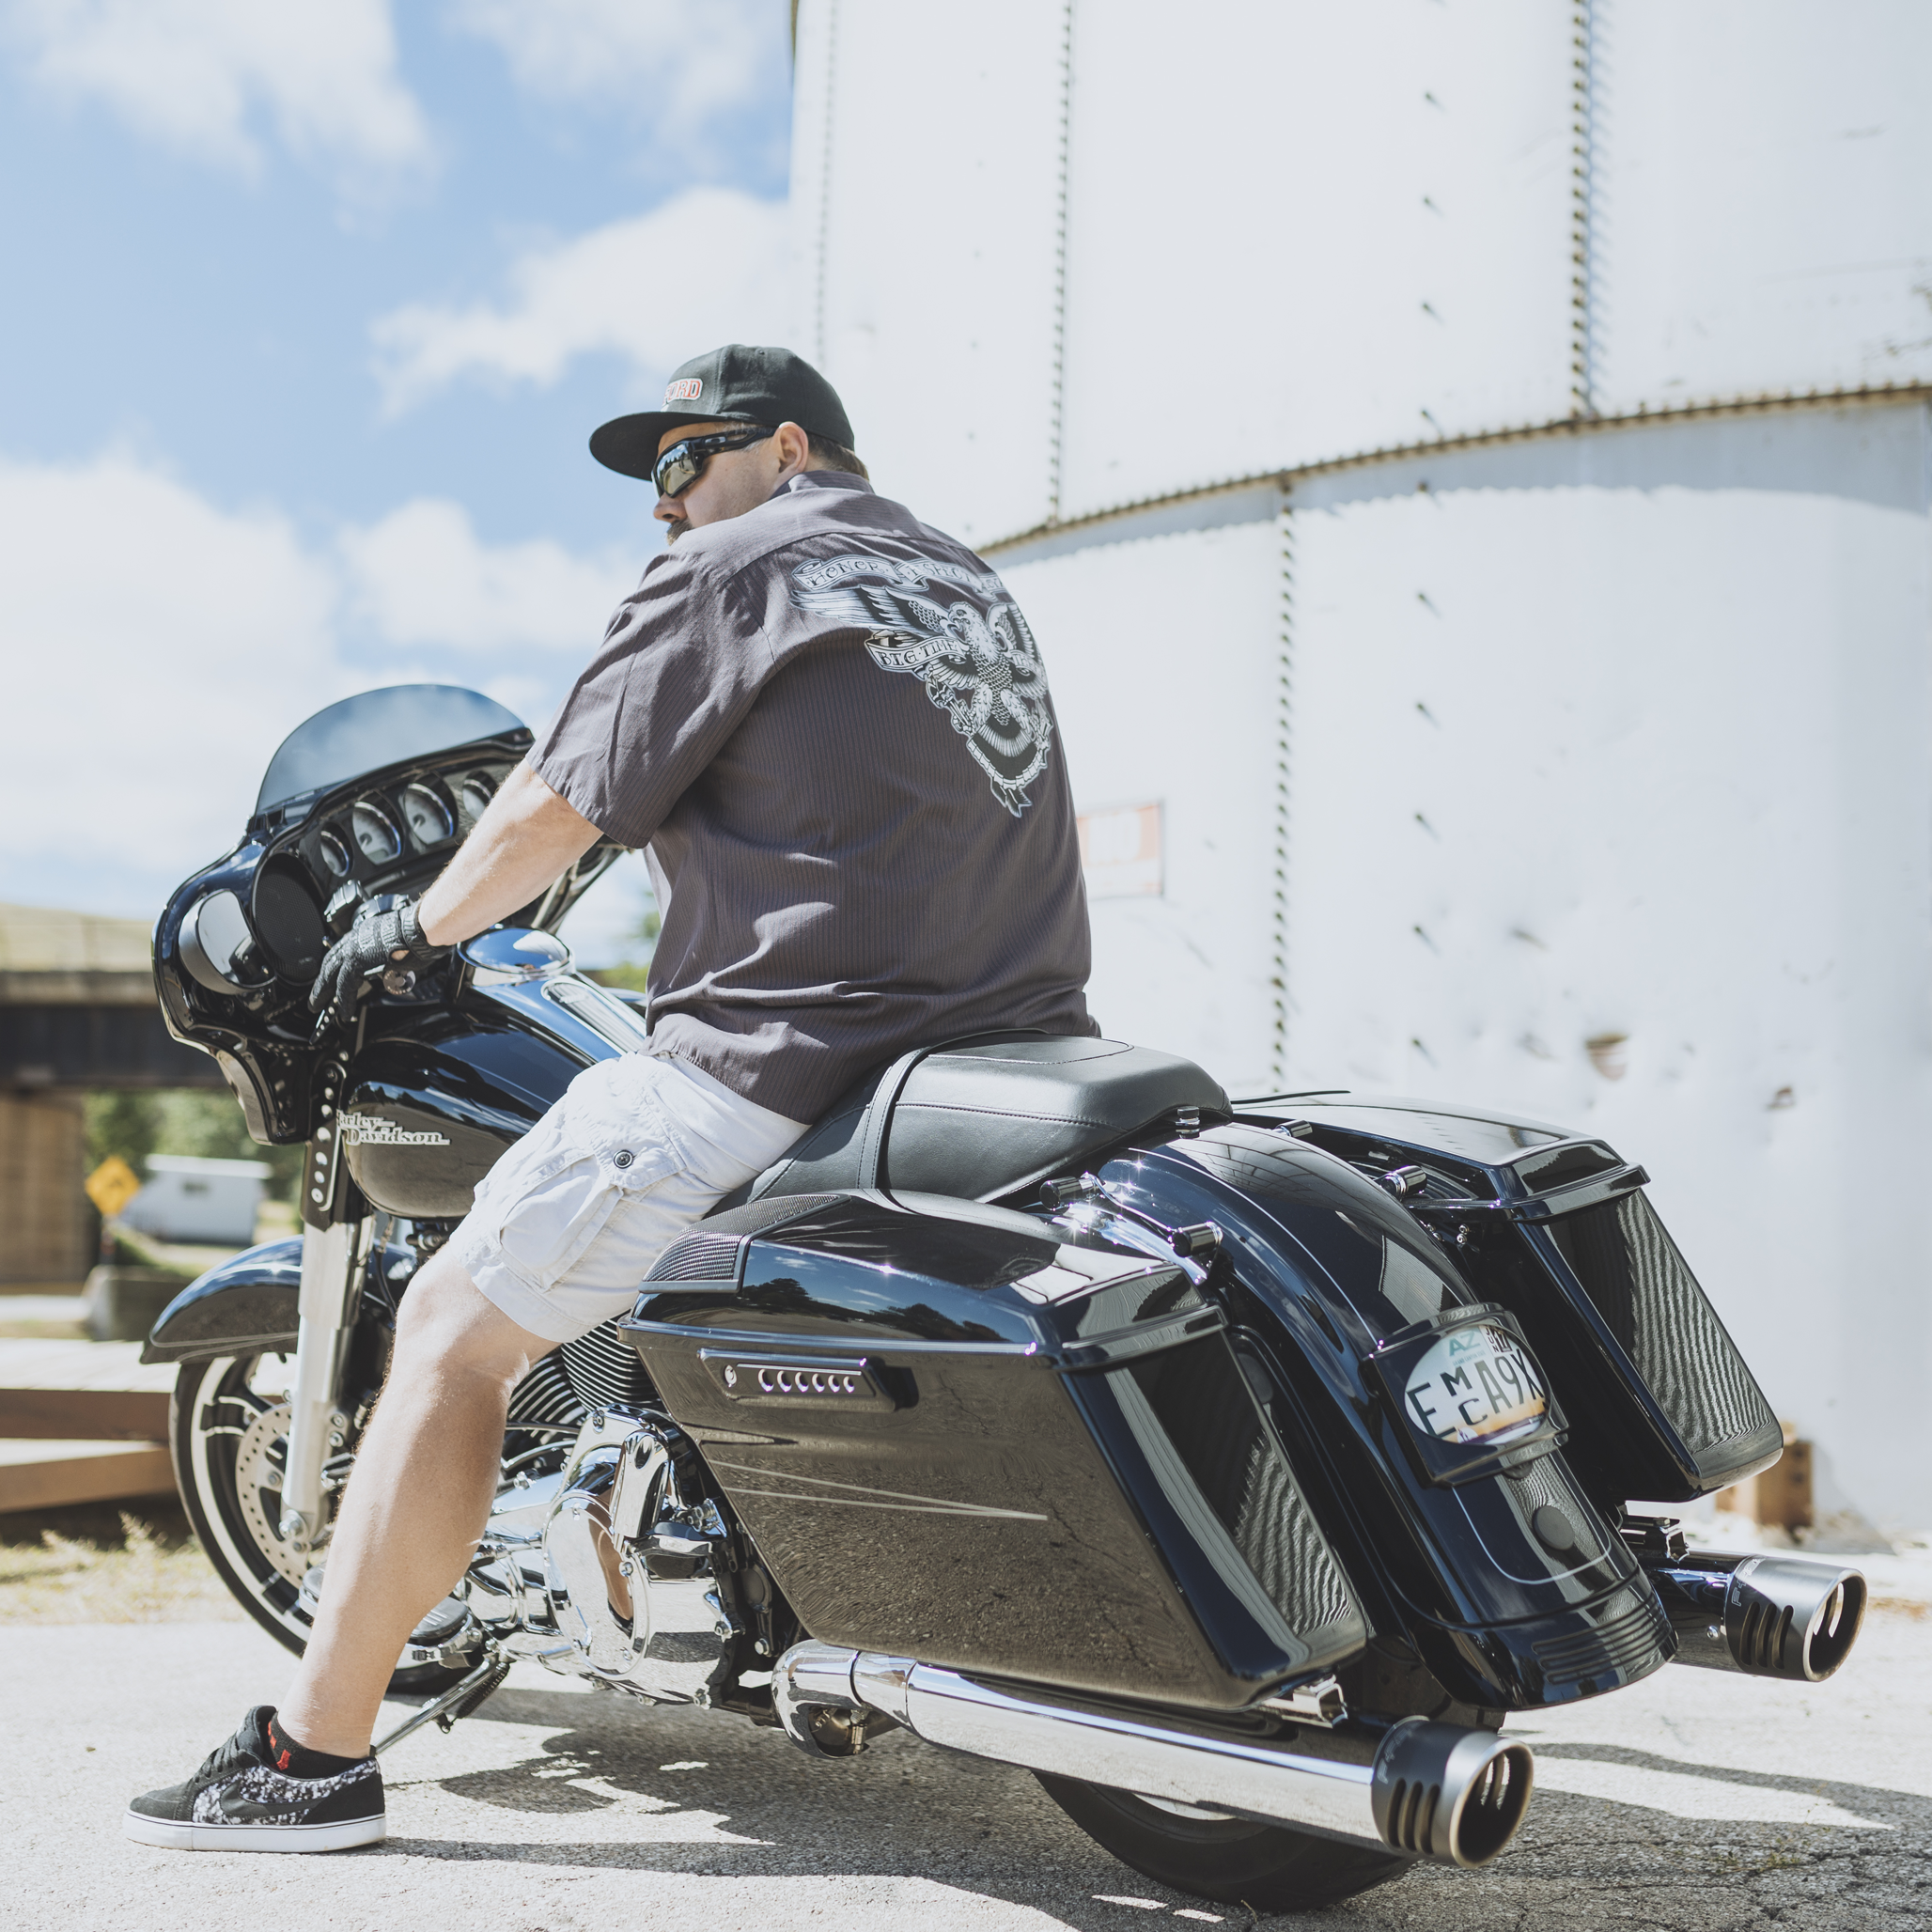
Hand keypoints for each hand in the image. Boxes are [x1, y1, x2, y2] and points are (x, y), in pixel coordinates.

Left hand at [308, 901, 448, 1025]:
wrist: (421, 929)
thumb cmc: (419, 935)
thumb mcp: (397, 946)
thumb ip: (386, 959)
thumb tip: (388, 973)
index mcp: (364, 933)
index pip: (342, 951)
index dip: (334, 966)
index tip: (330, 977)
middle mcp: (355, 939)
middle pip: (330, 963)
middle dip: (322, 981)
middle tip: (315, 996)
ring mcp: (354, 950)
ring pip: (331, 975)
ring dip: (323, 992)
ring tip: (317, 1006)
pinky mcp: (357, 963)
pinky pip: (345, 987)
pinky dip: (345, 1001)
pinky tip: (344, 1012)